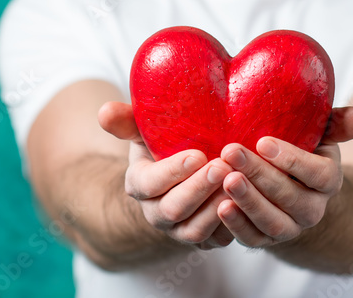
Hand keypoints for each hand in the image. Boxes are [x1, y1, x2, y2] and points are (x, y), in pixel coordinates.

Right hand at [98, 101, 236, 249]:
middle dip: (198, 189)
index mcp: (139, 184)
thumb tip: (104, 111)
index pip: (148, 184)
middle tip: (222, 166)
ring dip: (216, 208)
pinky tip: (248, 201)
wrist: (186, 172)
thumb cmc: (165, 145)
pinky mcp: (204, 239)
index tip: (197, 154)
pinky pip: (217, 240)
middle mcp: (156, 212)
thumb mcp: (145, 129)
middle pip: (173, 209)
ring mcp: (179, 230)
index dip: (172, 172)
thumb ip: (126, 120)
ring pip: (195, 230)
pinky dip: (232, 224)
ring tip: (237, 182)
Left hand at [216, 106, 352, 247]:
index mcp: (328, 180)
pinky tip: (219, 206)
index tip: (263, 141)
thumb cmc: (301, 148)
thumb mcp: (320, 132)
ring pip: (273, 221)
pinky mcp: (266, 239)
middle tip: (231, 152)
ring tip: (226, 179)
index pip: (319, 174)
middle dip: (260, 174)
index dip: (293, 160)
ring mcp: (290, 227)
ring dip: (248, 201)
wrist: (288, 183)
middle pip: (290, 197)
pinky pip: (253, 238)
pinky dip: (236, 225)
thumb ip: (338, 122)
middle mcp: (313, 209)